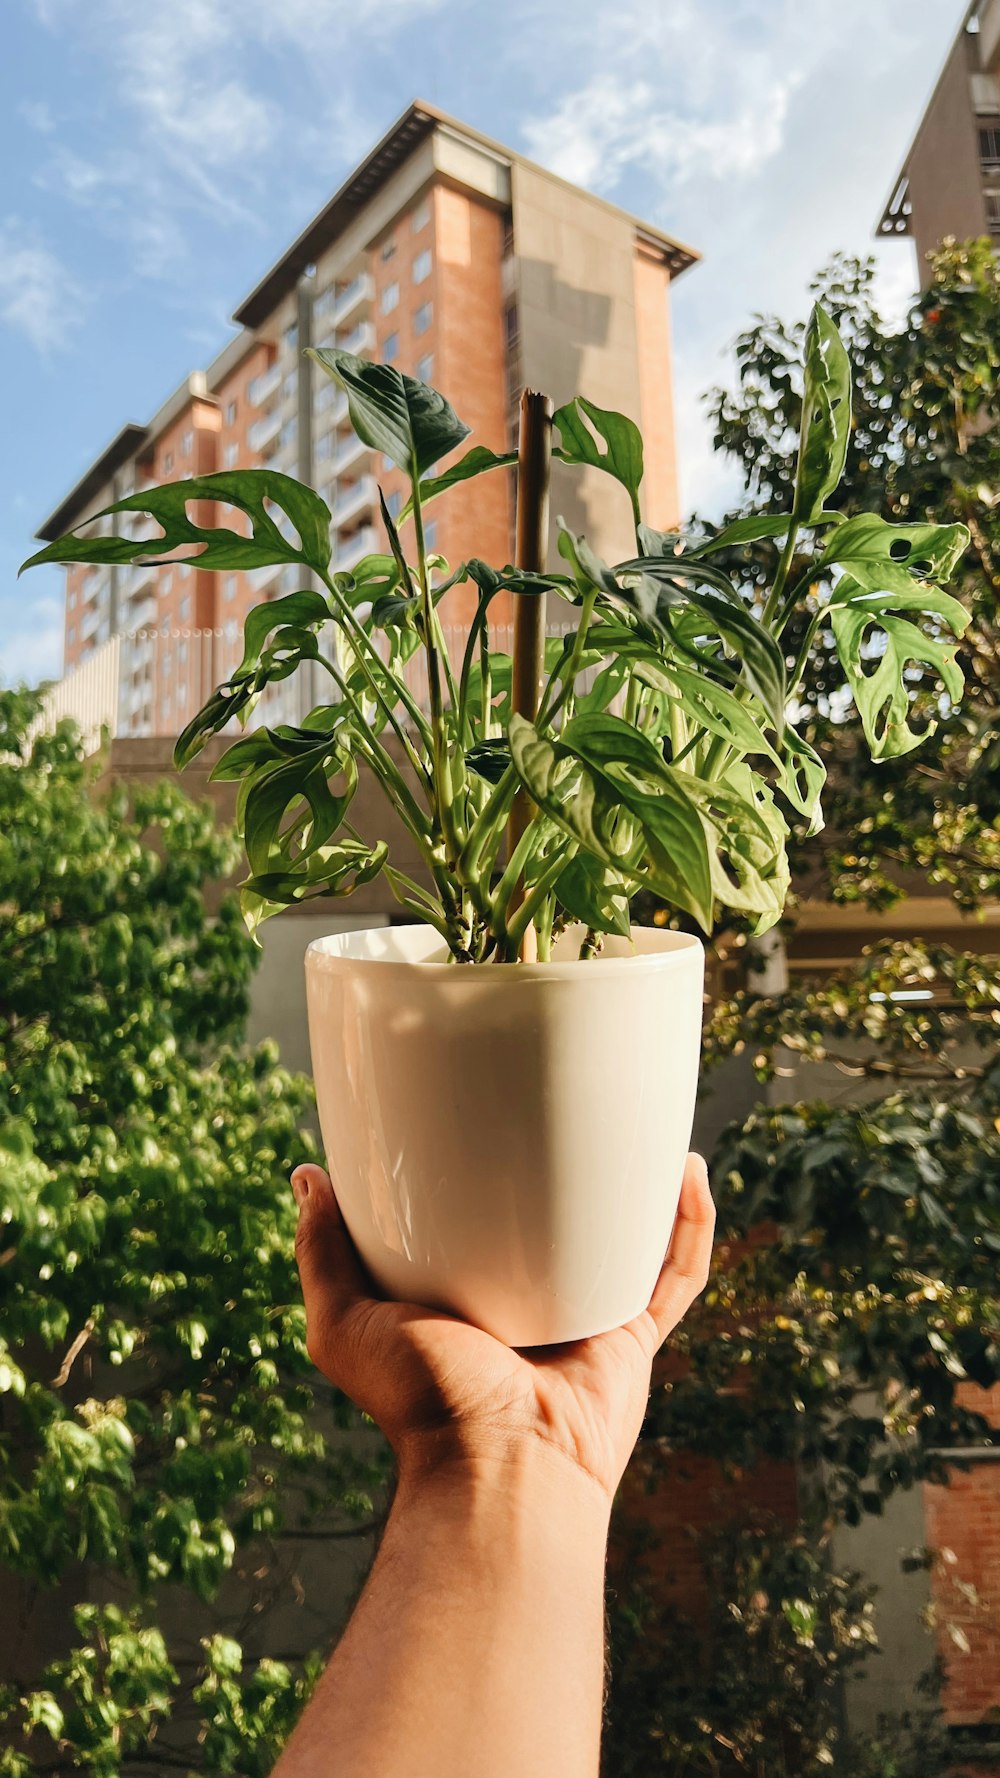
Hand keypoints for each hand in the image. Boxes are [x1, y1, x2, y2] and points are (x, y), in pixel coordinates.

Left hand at [291, 1154, 713, 1503]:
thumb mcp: (345, 1322)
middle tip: (575, 1109)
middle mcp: (531, 1307)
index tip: (485, 1114)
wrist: (496, 1466)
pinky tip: (690, 1170)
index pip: (480, 1226)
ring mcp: (587, 1323)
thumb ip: (322, 1253)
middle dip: (575, 1172)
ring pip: (627, 1241)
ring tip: (643, 1126)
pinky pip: (674, 1276)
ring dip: (643, 1187)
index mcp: (469, 1300)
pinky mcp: (632, 1339)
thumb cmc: (419, 1403)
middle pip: (561, 1227)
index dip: (486, 1175)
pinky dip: (690, 1225)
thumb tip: (308, 1177)